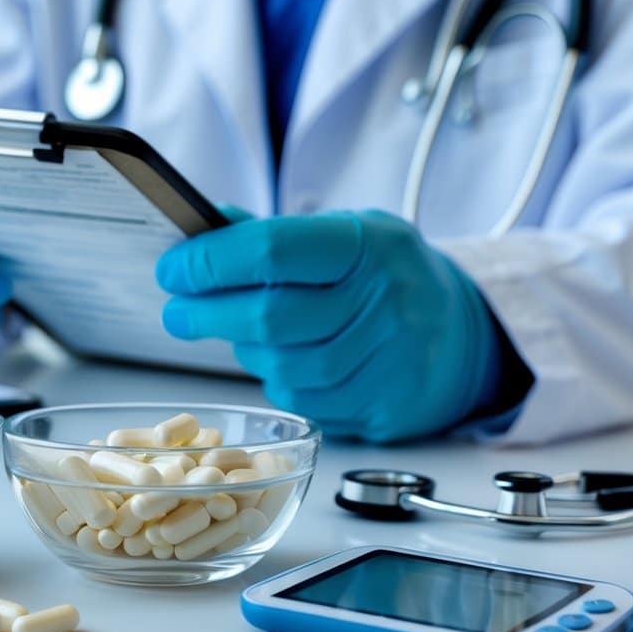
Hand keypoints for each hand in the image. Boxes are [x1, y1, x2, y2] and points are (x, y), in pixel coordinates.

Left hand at [156, 209, 501, 441]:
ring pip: (280, 364)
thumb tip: (205, 225)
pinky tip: (281, 359)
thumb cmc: (383, 275)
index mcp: (368, 244)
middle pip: (268, 316)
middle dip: (206, 314)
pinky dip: (276, 379)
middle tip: (176, 311)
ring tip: (236, 331)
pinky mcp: (380, 406)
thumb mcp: (343, 233)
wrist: (460, 334)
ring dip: (243, 348)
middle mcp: (382, 302)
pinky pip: (301, 399)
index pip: (271, 251)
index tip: (172, 269)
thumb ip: (273, 233)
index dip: (209, 262)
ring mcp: (386, 360)